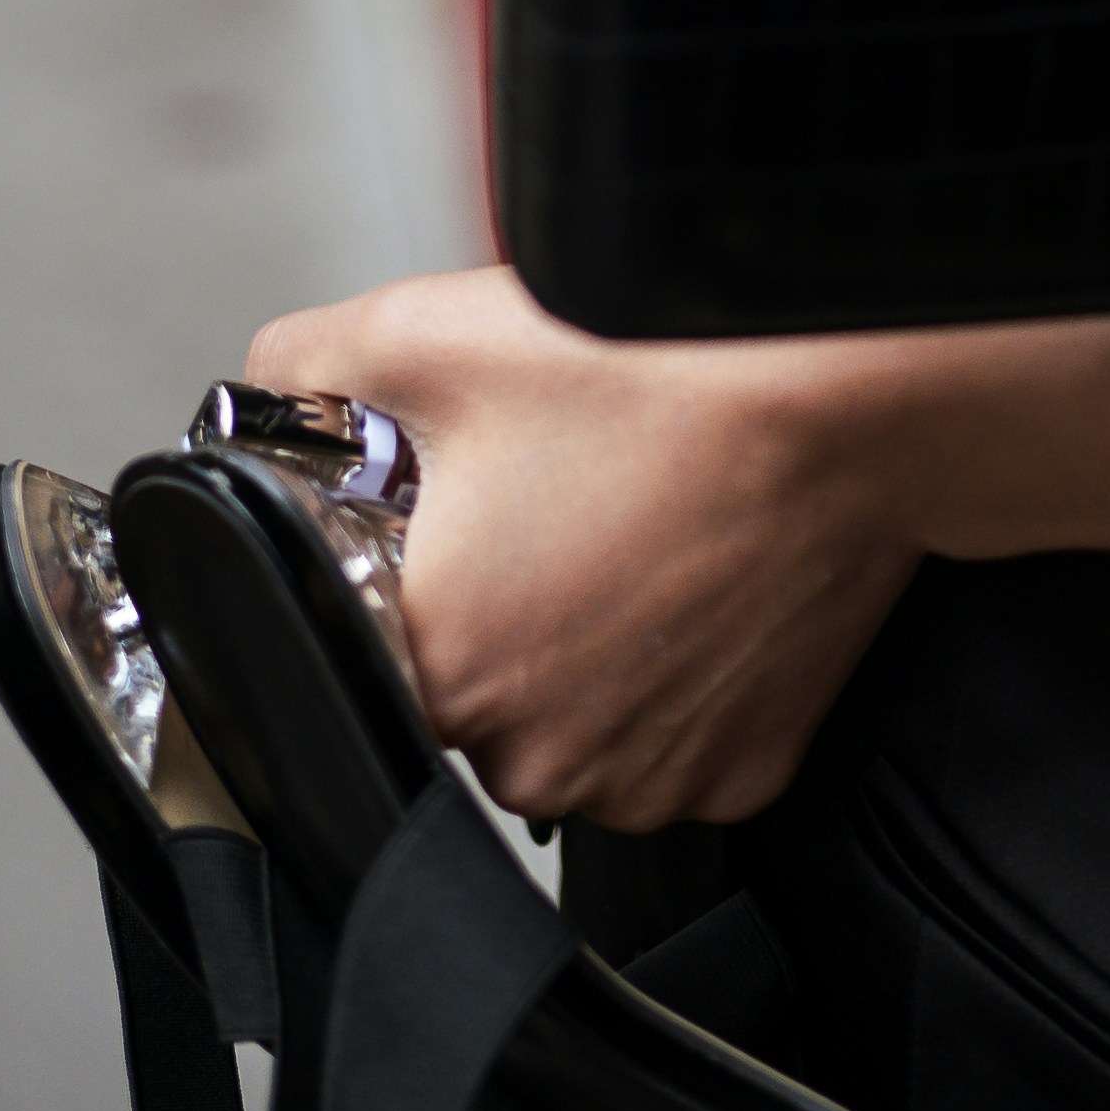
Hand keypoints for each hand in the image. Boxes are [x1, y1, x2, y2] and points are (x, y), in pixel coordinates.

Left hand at [243, 264, 927, 833]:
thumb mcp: (432, 329)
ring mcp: (648, 781)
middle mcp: (539, 759)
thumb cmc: (663, 370)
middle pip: (462, 686)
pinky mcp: (736, 776)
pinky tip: (685, 573)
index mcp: (446, 666)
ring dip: (575, 641)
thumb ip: (297, 371)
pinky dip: (663, 668)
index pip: (355, 643)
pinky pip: (660, 735)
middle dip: (485, 596)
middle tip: (546, 494)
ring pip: (562, 720)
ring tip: (626, 521)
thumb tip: (256, 408)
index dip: (388, 558)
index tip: (437, 506)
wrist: (852, 400)